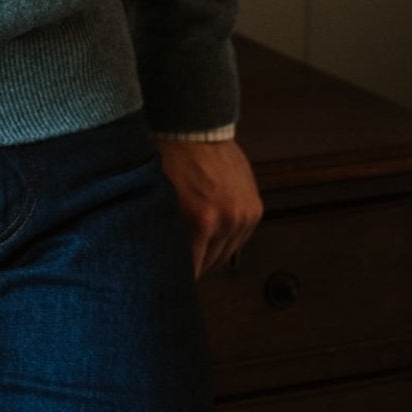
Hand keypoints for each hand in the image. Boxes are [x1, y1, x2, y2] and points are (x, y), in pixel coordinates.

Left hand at [155, 137, 263, 276]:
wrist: (192, 126)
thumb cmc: (168, 157)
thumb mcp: (157, 198)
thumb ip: (163, 233)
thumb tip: (161, 263)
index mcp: (201, 220)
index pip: (191, 271)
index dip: (178, 280)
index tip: (169, 286)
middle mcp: (227, 220)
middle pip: (209, 264)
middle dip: (193, 265)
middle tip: (178, 266)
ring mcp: (243, 214)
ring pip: (226, 252)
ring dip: (210, 253)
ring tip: (193, 247)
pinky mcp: (254, 207)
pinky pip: (240, 237)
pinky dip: (226, 238)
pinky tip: (211, 232)